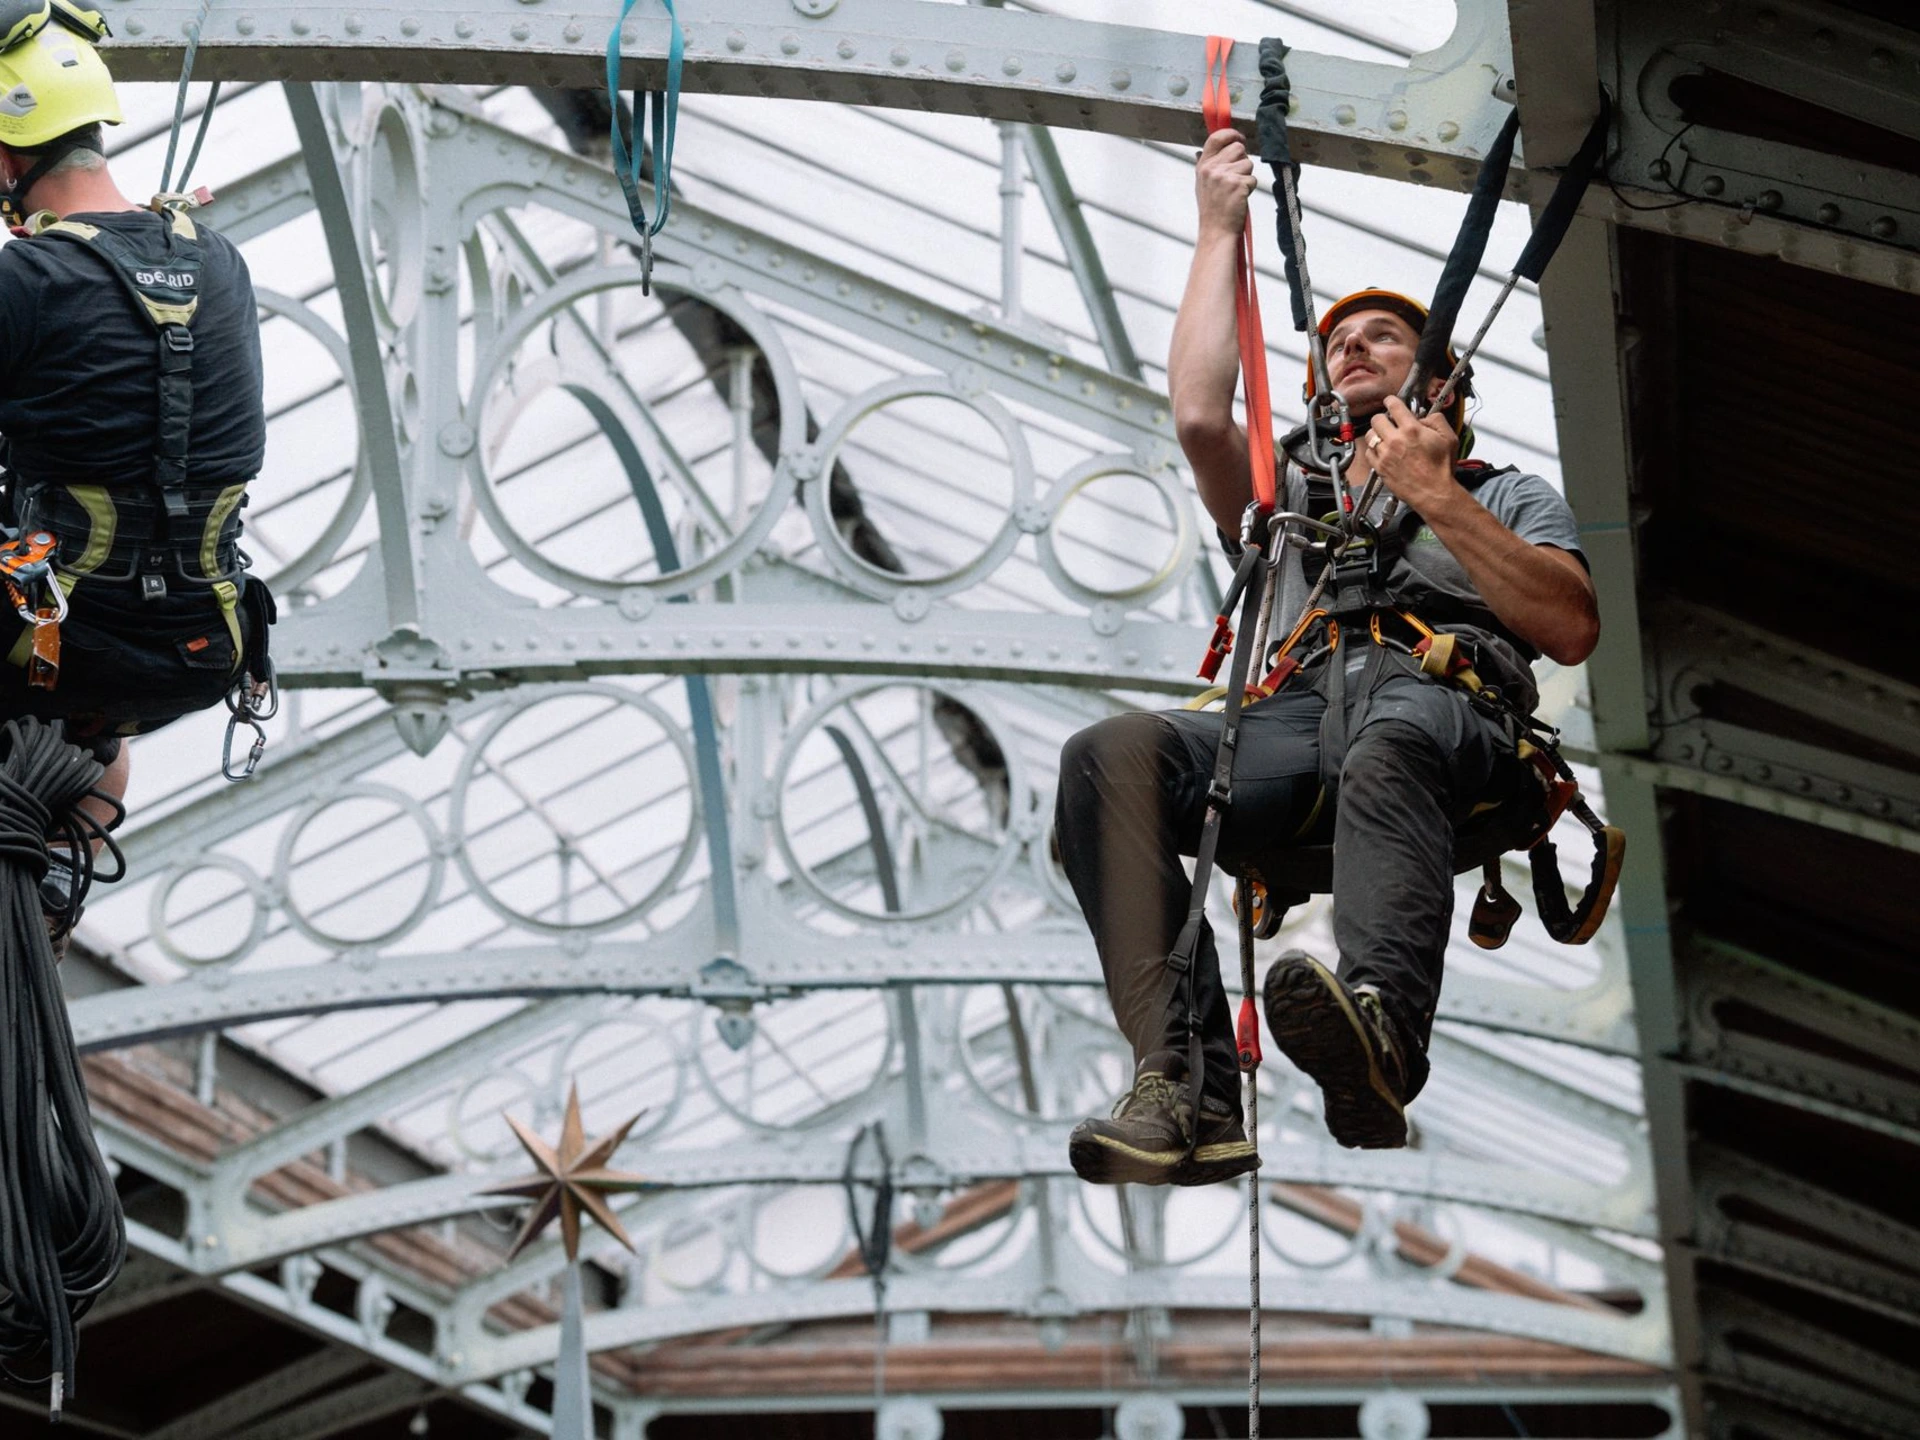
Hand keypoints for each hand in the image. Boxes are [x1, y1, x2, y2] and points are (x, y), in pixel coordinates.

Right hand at [1195, 128, 1255, 236]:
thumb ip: (1205, 166)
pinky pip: (1253, 179)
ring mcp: (1225, 176)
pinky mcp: (1238, 185)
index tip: (1239, 138)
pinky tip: (1239, 199)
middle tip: (1236, 178)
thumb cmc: (1212, 210)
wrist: (1216, 231)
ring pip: (1248, 163)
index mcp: (1203, 166)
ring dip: (1246, 176)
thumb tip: (1199, 151)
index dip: (1231, 134)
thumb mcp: (1202, 184)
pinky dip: (1250, 189)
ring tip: (1235, 191)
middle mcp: (1212, 168)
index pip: (1216, 137)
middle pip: (1238, 148)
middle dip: (1242, 160)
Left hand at [1363, 396, 1457, 514]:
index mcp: (1412, 430)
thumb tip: (1424, 417)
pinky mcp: (1379, 468)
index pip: (1393, 406)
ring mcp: (1385, 455)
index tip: (1391, 402)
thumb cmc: (1442, 469)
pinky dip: (1373, 450)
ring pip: (1370, 435)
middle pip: (1376, 419)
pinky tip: (1383, 452)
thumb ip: (1436, 420)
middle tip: (1389, 423)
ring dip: (1377, 434)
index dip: (1391, 401)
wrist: (1434, 493)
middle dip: (1383, 418)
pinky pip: (1368, 452)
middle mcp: (1395, 440)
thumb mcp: (1449, 438)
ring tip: (1385, 438)